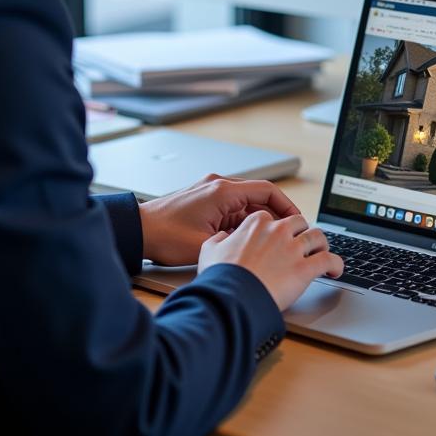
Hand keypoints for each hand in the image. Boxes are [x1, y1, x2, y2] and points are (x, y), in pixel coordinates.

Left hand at [139, 173, 301, 266]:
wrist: (138, 231)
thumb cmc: (164, 235)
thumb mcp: (206, 245)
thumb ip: (237, 242)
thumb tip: (261, 250)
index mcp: (223, 191)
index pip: (267, 190)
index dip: (287, 206)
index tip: (298, 221)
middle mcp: (219, 186)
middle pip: (259, 198)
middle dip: (274, 218)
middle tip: (287, 238)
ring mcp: (211, 192)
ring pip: (246, 205)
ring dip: (257, 223)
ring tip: (267, 244)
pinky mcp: (205, 200)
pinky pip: (232, 209)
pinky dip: (241, 223)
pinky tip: (243, 241)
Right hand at [198, 211, 343, 310]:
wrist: (232, 298)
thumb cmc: (221, 277)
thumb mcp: (210, 251)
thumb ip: (219, 240)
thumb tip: (223, 238)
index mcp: (256, 223)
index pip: (273, 217)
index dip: (277, 228)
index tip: (278, 237)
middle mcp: (277, 231)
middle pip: (299, 222)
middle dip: (302, 232)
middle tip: (303, 244)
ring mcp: (293, 248)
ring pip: (318, 237)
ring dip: (322, 245)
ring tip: (323, 254)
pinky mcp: (305, 268)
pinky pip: (329, 260)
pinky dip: (336, 264)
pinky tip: (335, 270)